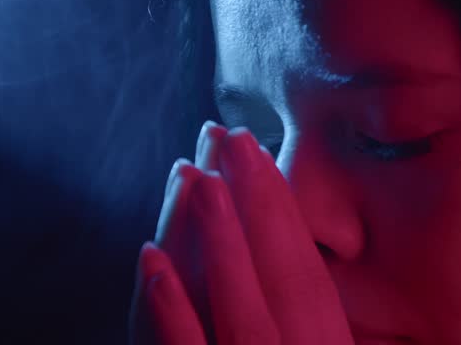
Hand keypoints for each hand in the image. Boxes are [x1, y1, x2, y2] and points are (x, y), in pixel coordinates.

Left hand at [129, 122, 354, 344]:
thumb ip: (293, 312)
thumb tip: (264, 225)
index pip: (311, 281)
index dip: (283, 212)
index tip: (258, 153)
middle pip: (284, 287)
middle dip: (255, 206)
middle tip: (230, 138)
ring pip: (244, 321)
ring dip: (219, 243)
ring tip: (192, 175)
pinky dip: (167, 313)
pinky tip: (150, 257)